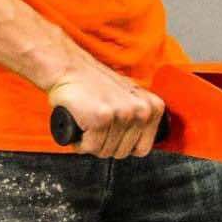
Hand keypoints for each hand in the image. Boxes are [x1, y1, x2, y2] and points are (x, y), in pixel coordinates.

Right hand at [44, 56, 165, 158]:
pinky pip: (91, 147)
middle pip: (122, 152)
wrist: (69, 68)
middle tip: (95, 126)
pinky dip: (80, 142)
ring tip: (87, 122)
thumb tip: (140, 143)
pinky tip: (80, 124)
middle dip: (105, 145)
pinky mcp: (102, 117)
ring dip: (91, 143)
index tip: (112, 134)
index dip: (122, 146)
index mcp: (152, 107)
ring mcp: (123, 114)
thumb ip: (138, 119)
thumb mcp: (128, 99)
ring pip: (105, 151)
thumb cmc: (94, 84)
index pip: (142, 149)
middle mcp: (142, 110)